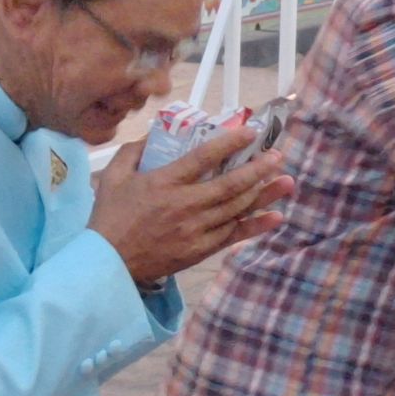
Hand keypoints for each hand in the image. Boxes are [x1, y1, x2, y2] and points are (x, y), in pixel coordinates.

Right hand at [90, 129, 293, 288]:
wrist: (109, 264)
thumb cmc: (110, 218)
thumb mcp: (113, 178)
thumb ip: (133, 152)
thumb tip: (155, 134)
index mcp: (164, 184)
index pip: (203, 158)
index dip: (230, 143)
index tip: (251, 132)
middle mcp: (184, 206)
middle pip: (230, 185)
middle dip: (258, 169)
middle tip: (278, 155)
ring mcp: (195, 230)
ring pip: (237, 209)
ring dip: (265, 194)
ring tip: (286, 179)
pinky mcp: (200, 250)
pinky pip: (234, 235)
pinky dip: (256, 226)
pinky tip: (276, 215)